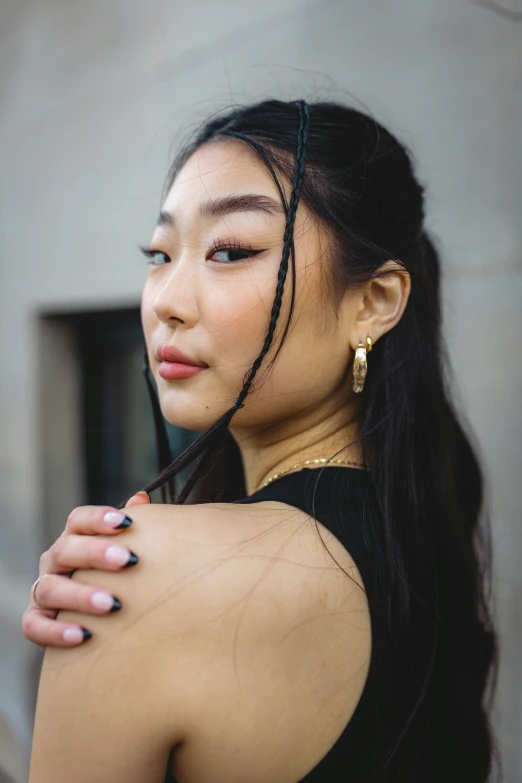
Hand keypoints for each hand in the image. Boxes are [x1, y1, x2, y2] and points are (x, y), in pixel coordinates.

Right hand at [21, 492, 150, 648]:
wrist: (98, 617)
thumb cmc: (117, 574)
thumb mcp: (124, 549)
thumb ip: (132, 527)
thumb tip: (141, 498)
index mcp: (75, 538)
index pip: (79, 520)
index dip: (99, 519)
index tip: (126, 523)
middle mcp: (54, 561)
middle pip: (66, 550)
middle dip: (96, 554)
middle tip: (128, 560)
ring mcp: (42, 590)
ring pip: (50, 588)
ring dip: (81, 595)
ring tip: (112, 604)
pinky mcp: (34, 621)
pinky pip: (35, 626)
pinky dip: (56, 631)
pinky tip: (83, 635)